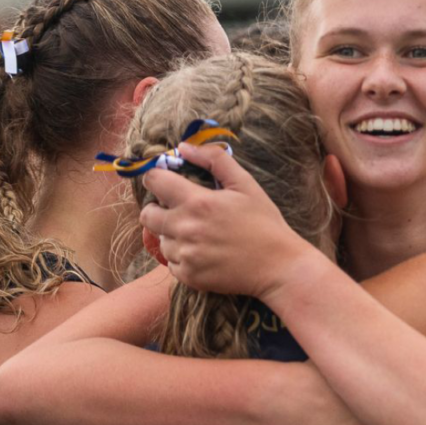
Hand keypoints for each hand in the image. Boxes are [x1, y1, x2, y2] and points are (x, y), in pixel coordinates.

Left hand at [139, 142, 317, 299]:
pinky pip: (171, 262)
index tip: (167, 181)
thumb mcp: (246, 184)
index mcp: (197, 203)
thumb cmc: (264, 222)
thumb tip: (184, 147)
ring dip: (173, 234)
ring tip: (199, 234)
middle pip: (147, 214)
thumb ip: (214, 160)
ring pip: (160, 239)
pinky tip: (205, 252)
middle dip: (158, 208)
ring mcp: (185, 255)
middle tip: (180, 210)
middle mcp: (185, 229)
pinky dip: (182, 256)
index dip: (157, 178)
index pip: (154, 182)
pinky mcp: (188, 276)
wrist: (278, 266)